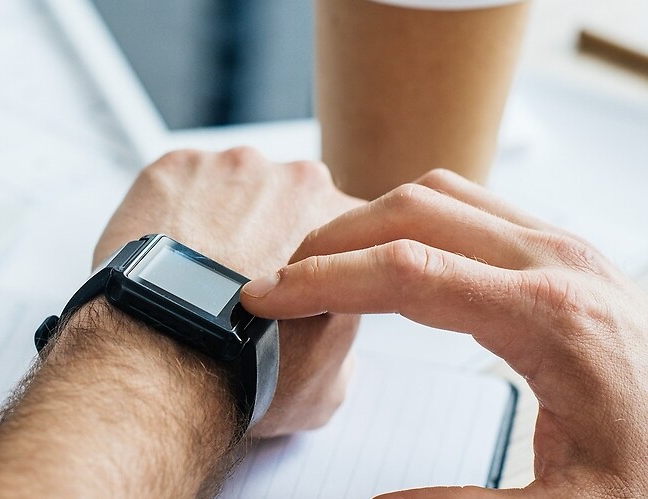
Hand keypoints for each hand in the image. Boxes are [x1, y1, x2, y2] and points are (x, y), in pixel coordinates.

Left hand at [95, 147, 362, 436]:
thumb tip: (329, 332)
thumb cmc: (250, 374)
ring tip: (192, 272)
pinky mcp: (174, 166)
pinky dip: (168, 210)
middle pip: (280, 196)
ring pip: (225, 185)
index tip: (286, 284)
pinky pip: (175, 182)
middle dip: (263, 228)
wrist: (172, 358)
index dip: (310, 258)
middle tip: (235, 279)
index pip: (336, 225)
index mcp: (345, 223)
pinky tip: (162, 257)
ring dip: (215, 216)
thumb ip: (342, 337)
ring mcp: (231, 166)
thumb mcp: (330, 380)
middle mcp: (295, 178)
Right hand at [241, 169, 647, 496]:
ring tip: (322, 266)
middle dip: (330, 240)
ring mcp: (562, 247)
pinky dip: (408, 220)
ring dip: (368, 221)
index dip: (322, 279)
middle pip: (412, 212)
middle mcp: (556, 262)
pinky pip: (469, 204)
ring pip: (438, 194)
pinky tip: (386, 260)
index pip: (405, 269)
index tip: (267, 296)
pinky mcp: (562, 251)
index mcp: (550, 319)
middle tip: (281, 282)